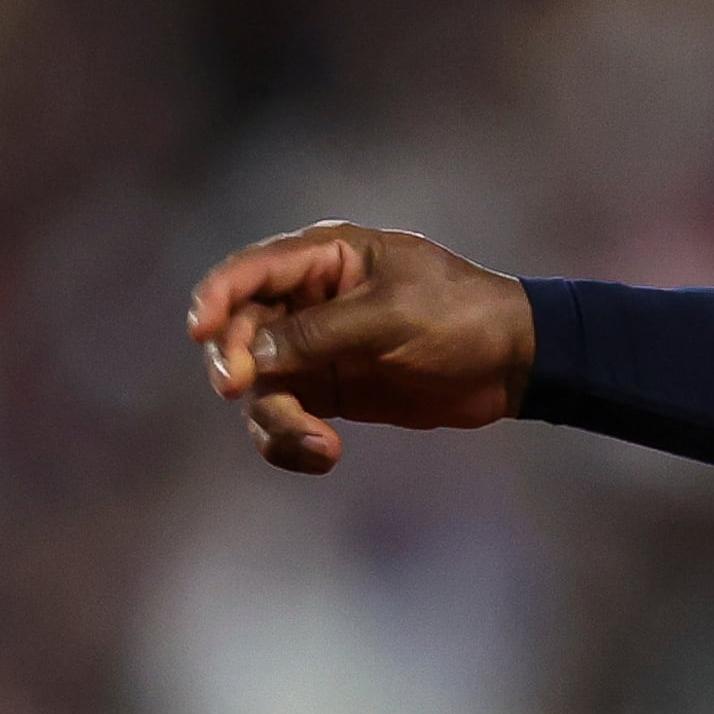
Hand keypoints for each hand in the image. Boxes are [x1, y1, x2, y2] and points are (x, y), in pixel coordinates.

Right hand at [183, 222, 536, 474]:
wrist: (512, 362)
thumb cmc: (460, 316)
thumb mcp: (392, 316)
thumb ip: (320, 333)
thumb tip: (253, 354)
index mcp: (326, 257)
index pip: (251, 270)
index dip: (217, 297)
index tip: (200, 331)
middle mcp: (308, 299)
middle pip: (240, 332)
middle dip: (239, 364)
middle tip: (244, 389)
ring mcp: (314, 348)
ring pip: (259, 385)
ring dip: (275, 419)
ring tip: (318, 445)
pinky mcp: (328, 391)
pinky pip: (286, 418)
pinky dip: (292, 441)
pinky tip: (325, 456)